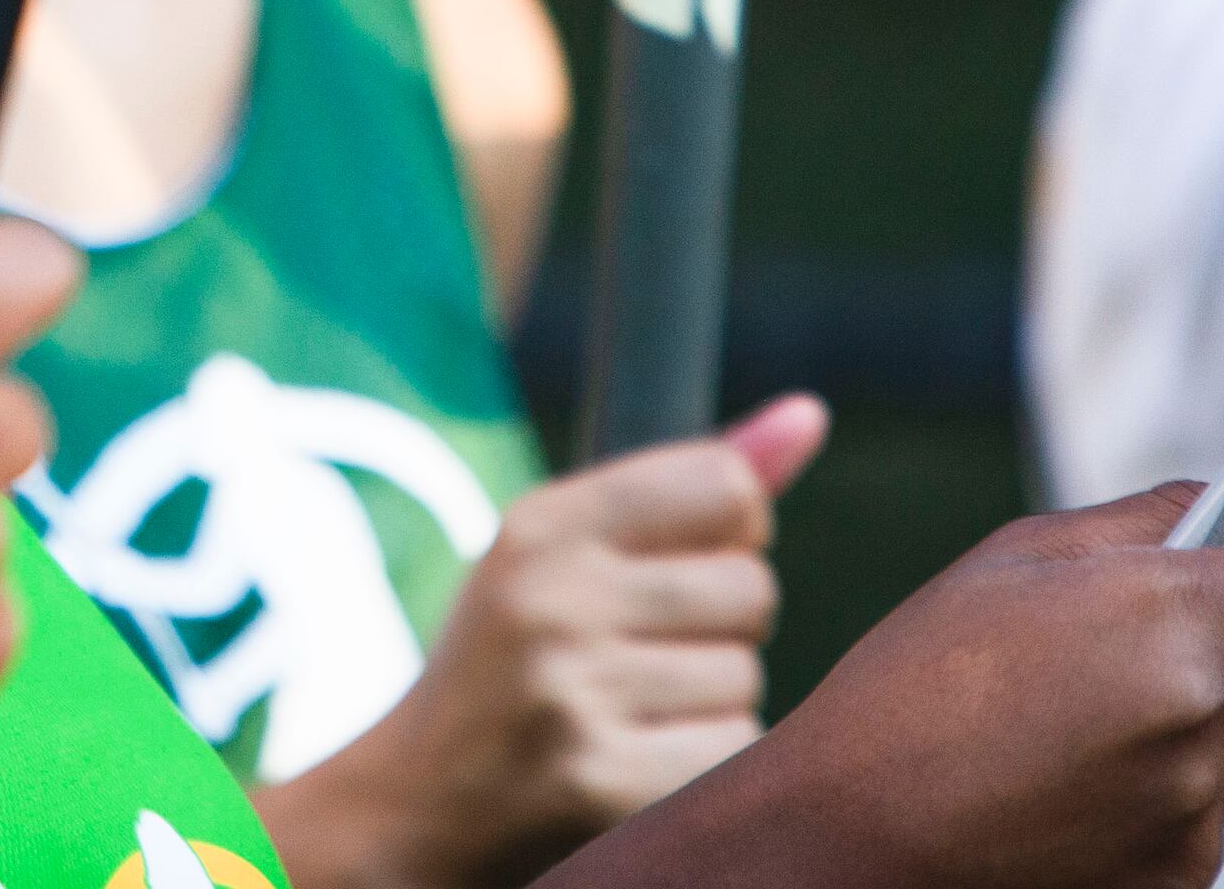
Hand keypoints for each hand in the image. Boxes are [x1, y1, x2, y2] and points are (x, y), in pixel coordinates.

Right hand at [261, 397, 824, 887]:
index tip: (683, 568)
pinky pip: (734, 754)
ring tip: (631, 718)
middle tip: (641, 661)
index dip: (731, 533)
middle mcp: (551, 597)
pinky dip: (707, 769)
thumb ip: (691, 488)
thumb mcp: (569, 557)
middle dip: (721, 630)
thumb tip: (810, 413)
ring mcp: (572, 693)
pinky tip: (640, 770)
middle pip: (751, 588)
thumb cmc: (515, 664)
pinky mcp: (602, 785)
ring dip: (713, 706)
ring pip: (747, 678)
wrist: (412, 809)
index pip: (725, 485)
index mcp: (540, 525)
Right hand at [556, 483, 1223, 888]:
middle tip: (1149, 671)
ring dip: (1185, 752)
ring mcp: (1196, 808)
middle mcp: (1203, 710)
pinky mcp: (1180, 880)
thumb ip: (1143, 526)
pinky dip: (1151, 816)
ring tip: (1067, 740)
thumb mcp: (1014, 560)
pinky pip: (1198, 831)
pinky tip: (1065, 797)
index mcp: (1174, 610)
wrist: (856, 833)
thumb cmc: (917, 688)